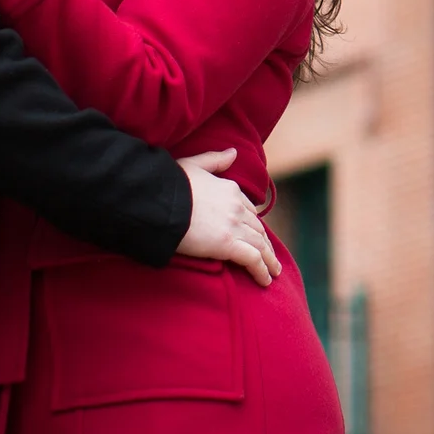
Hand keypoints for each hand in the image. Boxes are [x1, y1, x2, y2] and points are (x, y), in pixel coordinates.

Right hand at [176, 148, 278, 286]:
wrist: (159, 201)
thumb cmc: (169, 184)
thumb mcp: (193, 164)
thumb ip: (215, 159)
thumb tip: (233, 152)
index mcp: (230, 189)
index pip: (249, 210)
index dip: (254, 224)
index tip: (258, 235)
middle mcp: (237, 207)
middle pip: (257, 228)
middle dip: (265, 243)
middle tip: (270, 257)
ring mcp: (234, 225)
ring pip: (260, 245)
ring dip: (269, 260)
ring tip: (273, 272)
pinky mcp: (228, 244)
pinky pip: (252, 259)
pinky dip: (262, 270)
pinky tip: (265, 281)